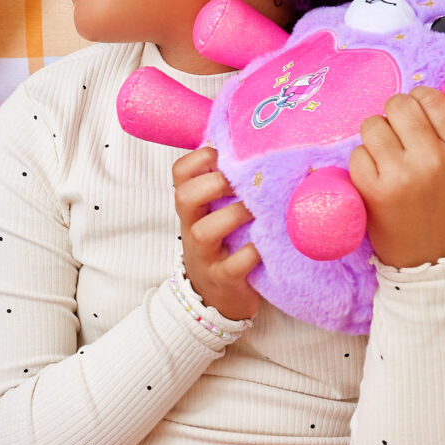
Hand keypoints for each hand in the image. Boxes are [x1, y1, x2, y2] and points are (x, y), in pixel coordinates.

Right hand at [173, 146, 260, 321]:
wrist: (215, 299)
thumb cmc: (223, 246)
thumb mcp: (216, 214)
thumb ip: (225, 185)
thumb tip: (251, 144)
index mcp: (192, 207)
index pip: (180, 173)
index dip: (199, 158)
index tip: (223, 156)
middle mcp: (192, 228)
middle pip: (184, 197)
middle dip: (214, 184)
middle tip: (241, 184)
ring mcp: (205, 255)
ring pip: (205, 231)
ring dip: (233, 216)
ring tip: (257, 213)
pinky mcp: (223, 278)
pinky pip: (233, 265)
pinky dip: (250, 254)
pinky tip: (264, 246)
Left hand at [349, 88, 444, 269]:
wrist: (435, 263)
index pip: (433, 98)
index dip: (421, 99)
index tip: (419, 112)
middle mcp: (430, 159)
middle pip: (399, 105)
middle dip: (396, 114)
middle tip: (400, 131)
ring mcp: (399, 174)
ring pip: (373, 125)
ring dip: (377, 135)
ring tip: (387, 153)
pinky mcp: (371, 190)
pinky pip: (357, 153)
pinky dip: (363, 161)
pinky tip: (377, 175)